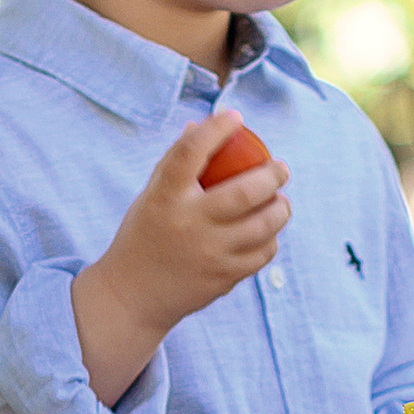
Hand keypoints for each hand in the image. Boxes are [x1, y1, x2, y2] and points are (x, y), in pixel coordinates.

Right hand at [73, 115, 289, 405]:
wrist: (132, 296)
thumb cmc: (144, 236)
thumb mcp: (151, 197)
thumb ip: (175, 163)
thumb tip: (201, 125)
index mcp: (164, 197)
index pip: (190, 152)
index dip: (216, 129)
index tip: (234, 117)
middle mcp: (188, 223)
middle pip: (245, 192)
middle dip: (273, 174)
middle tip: (280, 168)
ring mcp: (209, 253)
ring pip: (264, 225)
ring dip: (281, 207)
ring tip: (280, 200)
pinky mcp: (224, 277)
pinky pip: (262, 253)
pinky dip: (270, 239)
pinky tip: (266, 232)